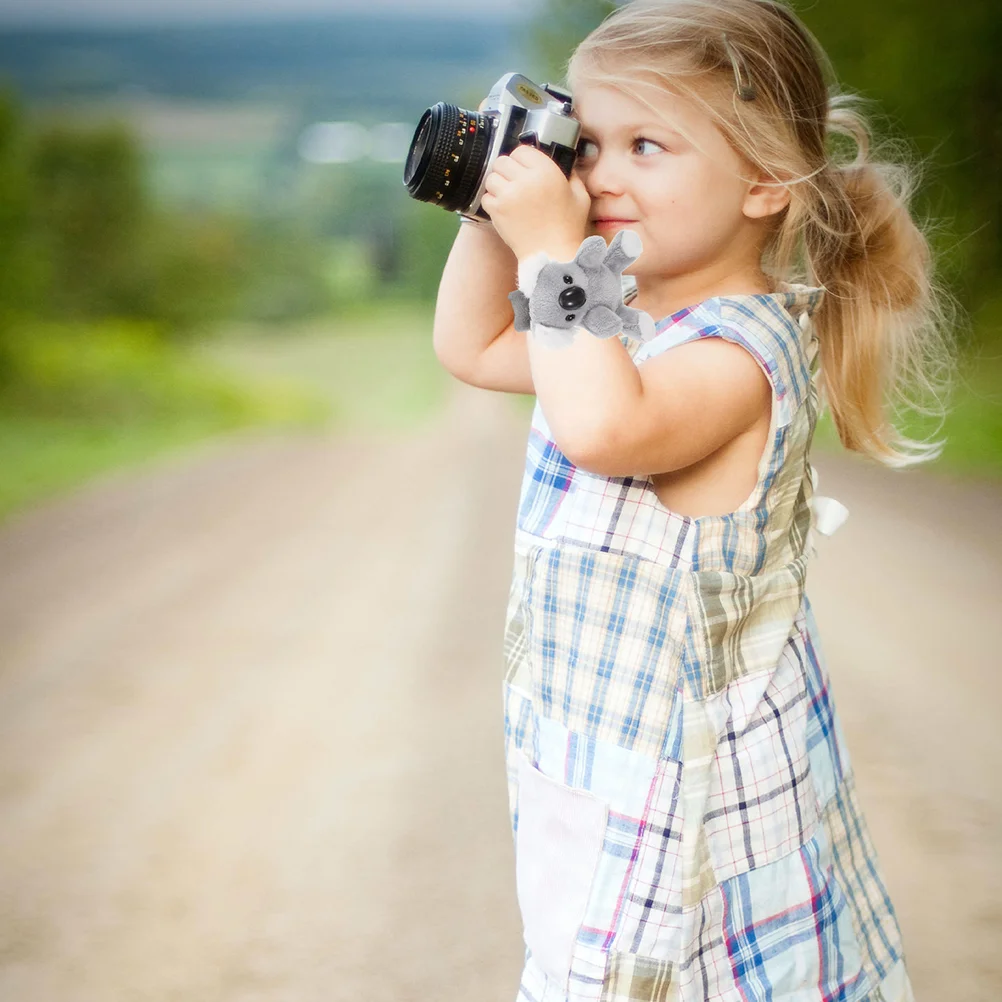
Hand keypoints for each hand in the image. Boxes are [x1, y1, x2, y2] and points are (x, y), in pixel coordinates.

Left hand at [480, 143, 590, 261]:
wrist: (552, 255)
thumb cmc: (567, 228)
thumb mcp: (580, 196)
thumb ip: (571, 176)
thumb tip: (565, 165)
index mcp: (546, 172)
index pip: (522, 150)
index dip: (522, 159)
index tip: (525, 168)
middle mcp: (525, 180)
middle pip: (502, 161)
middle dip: (507, 170)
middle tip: (514, 182)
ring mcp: (509, 196)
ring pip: (492, 177)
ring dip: (498, 184)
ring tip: (508, 195)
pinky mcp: (498, 211)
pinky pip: (486, 197)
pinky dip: (492, 201)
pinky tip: (504, 208)